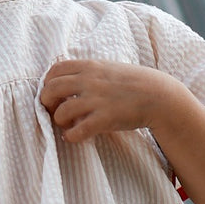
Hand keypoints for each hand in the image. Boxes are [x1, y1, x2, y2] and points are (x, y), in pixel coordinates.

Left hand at [40, 58, 166, 142]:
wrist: (159, 96)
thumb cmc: (134, 82)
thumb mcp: (109, 68)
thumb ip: (89, 72)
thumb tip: (68, 80)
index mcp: (90, 67)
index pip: (55, 70)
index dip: (47, 82)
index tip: (52, 93)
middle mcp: (89, 81)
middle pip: (51, 89)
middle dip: (46, 102)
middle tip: (53, 110)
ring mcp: (97, 100)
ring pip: (61, 112)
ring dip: (59, 120)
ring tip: (66, 124)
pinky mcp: (105, 119)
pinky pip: (78, 131)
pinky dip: (70, 136)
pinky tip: (73, 136)